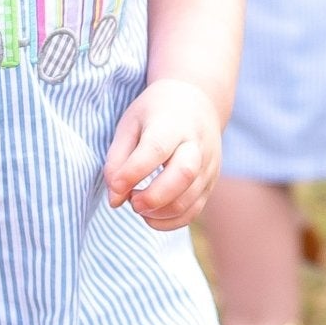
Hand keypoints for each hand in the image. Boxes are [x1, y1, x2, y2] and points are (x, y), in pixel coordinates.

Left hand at [102, 78, 221, 231]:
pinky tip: (151, 215)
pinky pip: (194, 211)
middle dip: (153, 197)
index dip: (133, 172)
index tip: (116, 186)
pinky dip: (170, 222)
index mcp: (172, 122)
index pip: (155, 149)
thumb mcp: (130, 124)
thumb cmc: (156, 113)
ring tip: (138, 205)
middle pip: (183, 174)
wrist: (197, 102)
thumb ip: (117, 160)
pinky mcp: (211, 182)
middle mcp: (196, 143)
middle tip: (132, 201)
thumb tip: (115, 199)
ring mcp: (208, 165)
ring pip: (190, 199)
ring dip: (159, 213)